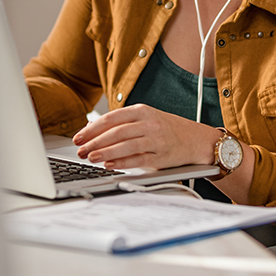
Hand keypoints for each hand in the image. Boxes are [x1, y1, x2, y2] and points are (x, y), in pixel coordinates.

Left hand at [72, 104, 217, 169]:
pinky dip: (121, 163)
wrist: (197, 140)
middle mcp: (149, 123)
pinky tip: (109, 165)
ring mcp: (156, 140)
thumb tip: (93, 129)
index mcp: (142, 111)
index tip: (78, 137)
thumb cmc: (167, 129)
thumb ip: (122, 123)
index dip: (92, 128)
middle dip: (94, 142)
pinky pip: (137, 160)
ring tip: (90, 158)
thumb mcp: (146, 118)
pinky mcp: (161, 156)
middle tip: (80, 150)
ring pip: (125, 145)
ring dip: (104, 152)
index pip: (111, 118)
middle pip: (115, 132)